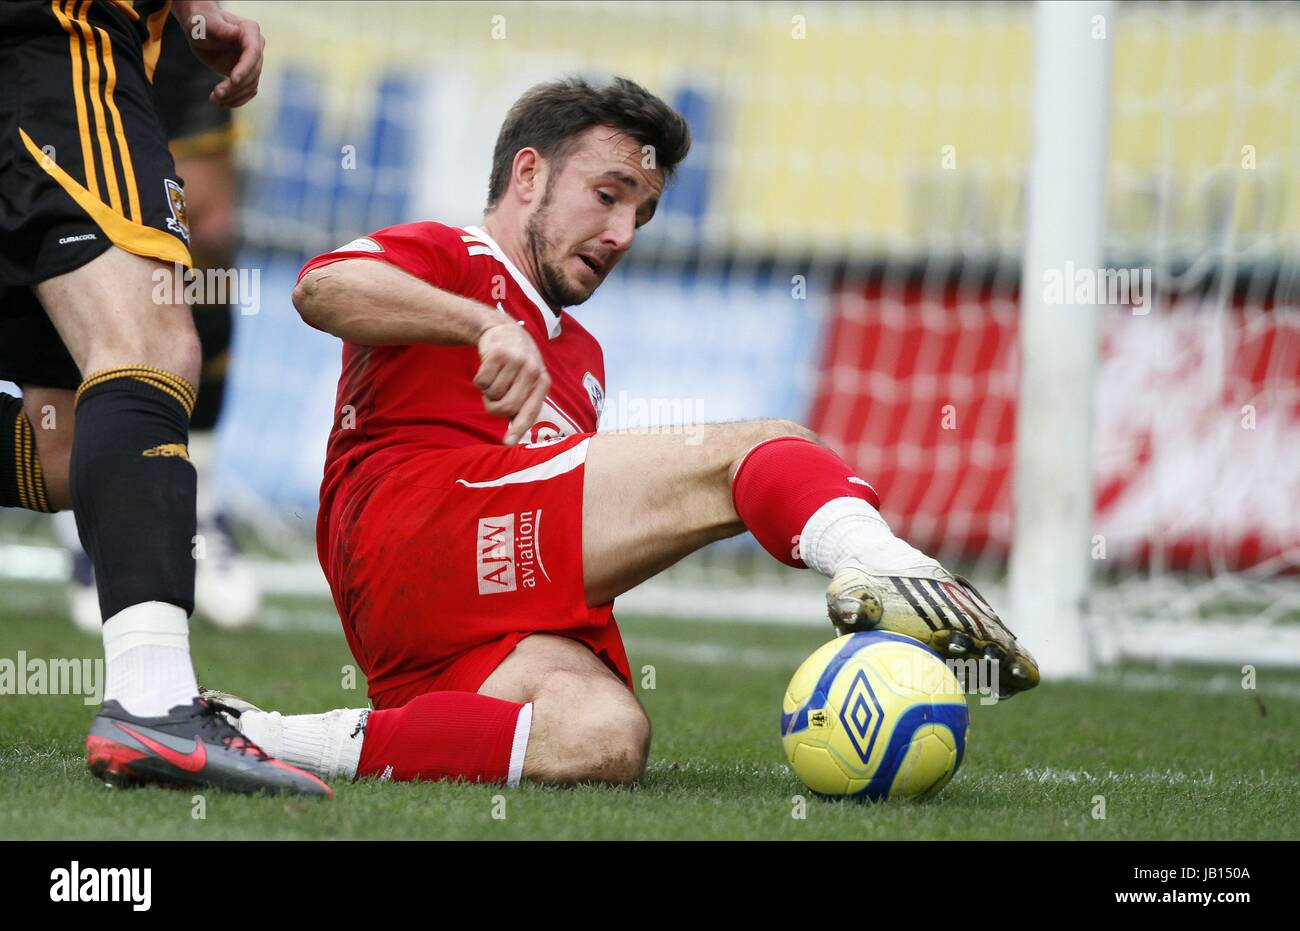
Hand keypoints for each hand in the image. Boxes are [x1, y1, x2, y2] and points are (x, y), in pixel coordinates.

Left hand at [175, 1, 264, 106]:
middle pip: (253, 72)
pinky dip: (236, 100)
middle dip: (236, 86)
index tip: (233, 80)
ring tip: (214, 99)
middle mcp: (256, 46)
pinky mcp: (247, 73)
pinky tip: (220, 102)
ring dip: (234, 95)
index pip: (253, 53)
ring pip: (251, 85)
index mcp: (250, 30)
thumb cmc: (202, 22)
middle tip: (217, 94)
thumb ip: (221, 28)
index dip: (245, 68)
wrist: (200, 29)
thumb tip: (237, 33)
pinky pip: (248, 91)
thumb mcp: (207, 23)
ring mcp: (253, 61)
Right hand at [474, 320, 549, 445]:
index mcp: (543, 381)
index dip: (518, 429)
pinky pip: (481, 382)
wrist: (502, 330)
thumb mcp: (528, 380)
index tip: (507, 443)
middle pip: (507, 407)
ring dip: (487, 390)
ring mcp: (516, 361)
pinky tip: (487, 368)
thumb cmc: (516, 363)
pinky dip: (479, 380)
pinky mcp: (498, 353)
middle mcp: (533, 370)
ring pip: (492, 394)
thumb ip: (523, 405)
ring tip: (495, 376)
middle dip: (494, 407)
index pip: (530, 411)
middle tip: (492, 398)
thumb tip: (511, 439)